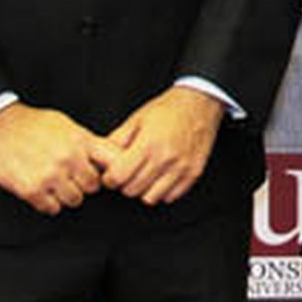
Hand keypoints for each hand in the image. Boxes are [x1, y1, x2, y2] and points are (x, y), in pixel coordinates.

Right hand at [0, 102, 118, 215]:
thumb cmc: (32, 124)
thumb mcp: (67, 125)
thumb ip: (87, 142)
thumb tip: (108, 157)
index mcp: (81, 140)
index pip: (114, 162)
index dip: (113, 170)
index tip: (107, 174)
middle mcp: (68, 159)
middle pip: (94, 186)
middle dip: (85, 184)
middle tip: (72, 178)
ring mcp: (50, 175)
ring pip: (75, 200)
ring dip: (67, 195)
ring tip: (56, 184)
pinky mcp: (31, 190)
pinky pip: (52, 209)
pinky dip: (48, 203)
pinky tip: (43, 191)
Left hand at [101, 85, 224, 205]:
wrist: (200, 103)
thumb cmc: (168, 109)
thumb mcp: (136, 119)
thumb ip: (117, 141)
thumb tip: (101, 160)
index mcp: (148, 144)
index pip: (119, 177)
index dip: (110, 179)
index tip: (112, 174)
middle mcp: (165, 158)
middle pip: (132, 190)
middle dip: (125, 184)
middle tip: (128, 173)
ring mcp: (181, 168)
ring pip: (151, 198)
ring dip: (144, 190)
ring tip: (145, 176)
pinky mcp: (194, 173)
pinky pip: (170, 197)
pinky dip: (162, 191)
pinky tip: (160, 177)